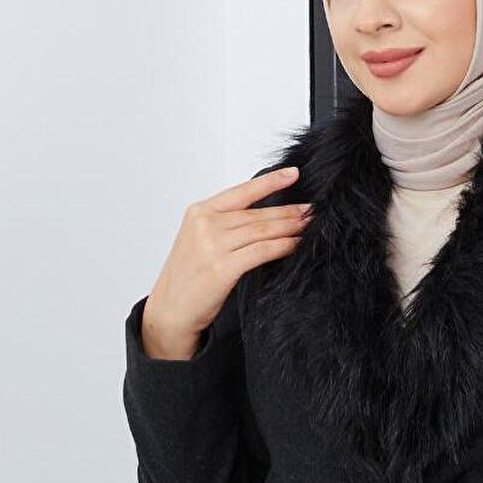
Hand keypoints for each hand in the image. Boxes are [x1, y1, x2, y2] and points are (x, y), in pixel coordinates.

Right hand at [141, 165, 312, 358]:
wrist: (170, 309)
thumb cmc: (188, 278)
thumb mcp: (199, 240)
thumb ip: (224, 225)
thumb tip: (264, 217)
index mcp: (199, 212)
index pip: (242, 191)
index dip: (271, 181)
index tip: (293, 173)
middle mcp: (205, 224)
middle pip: (257, 214)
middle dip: (288, 211)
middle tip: (312, 210)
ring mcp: (213, 245)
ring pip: (263, 230)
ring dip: (290, 228)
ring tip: (309, 225)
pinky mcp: (223, 267)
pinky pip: (262, 251)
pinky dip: (283, 246)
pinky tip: (296, 245)